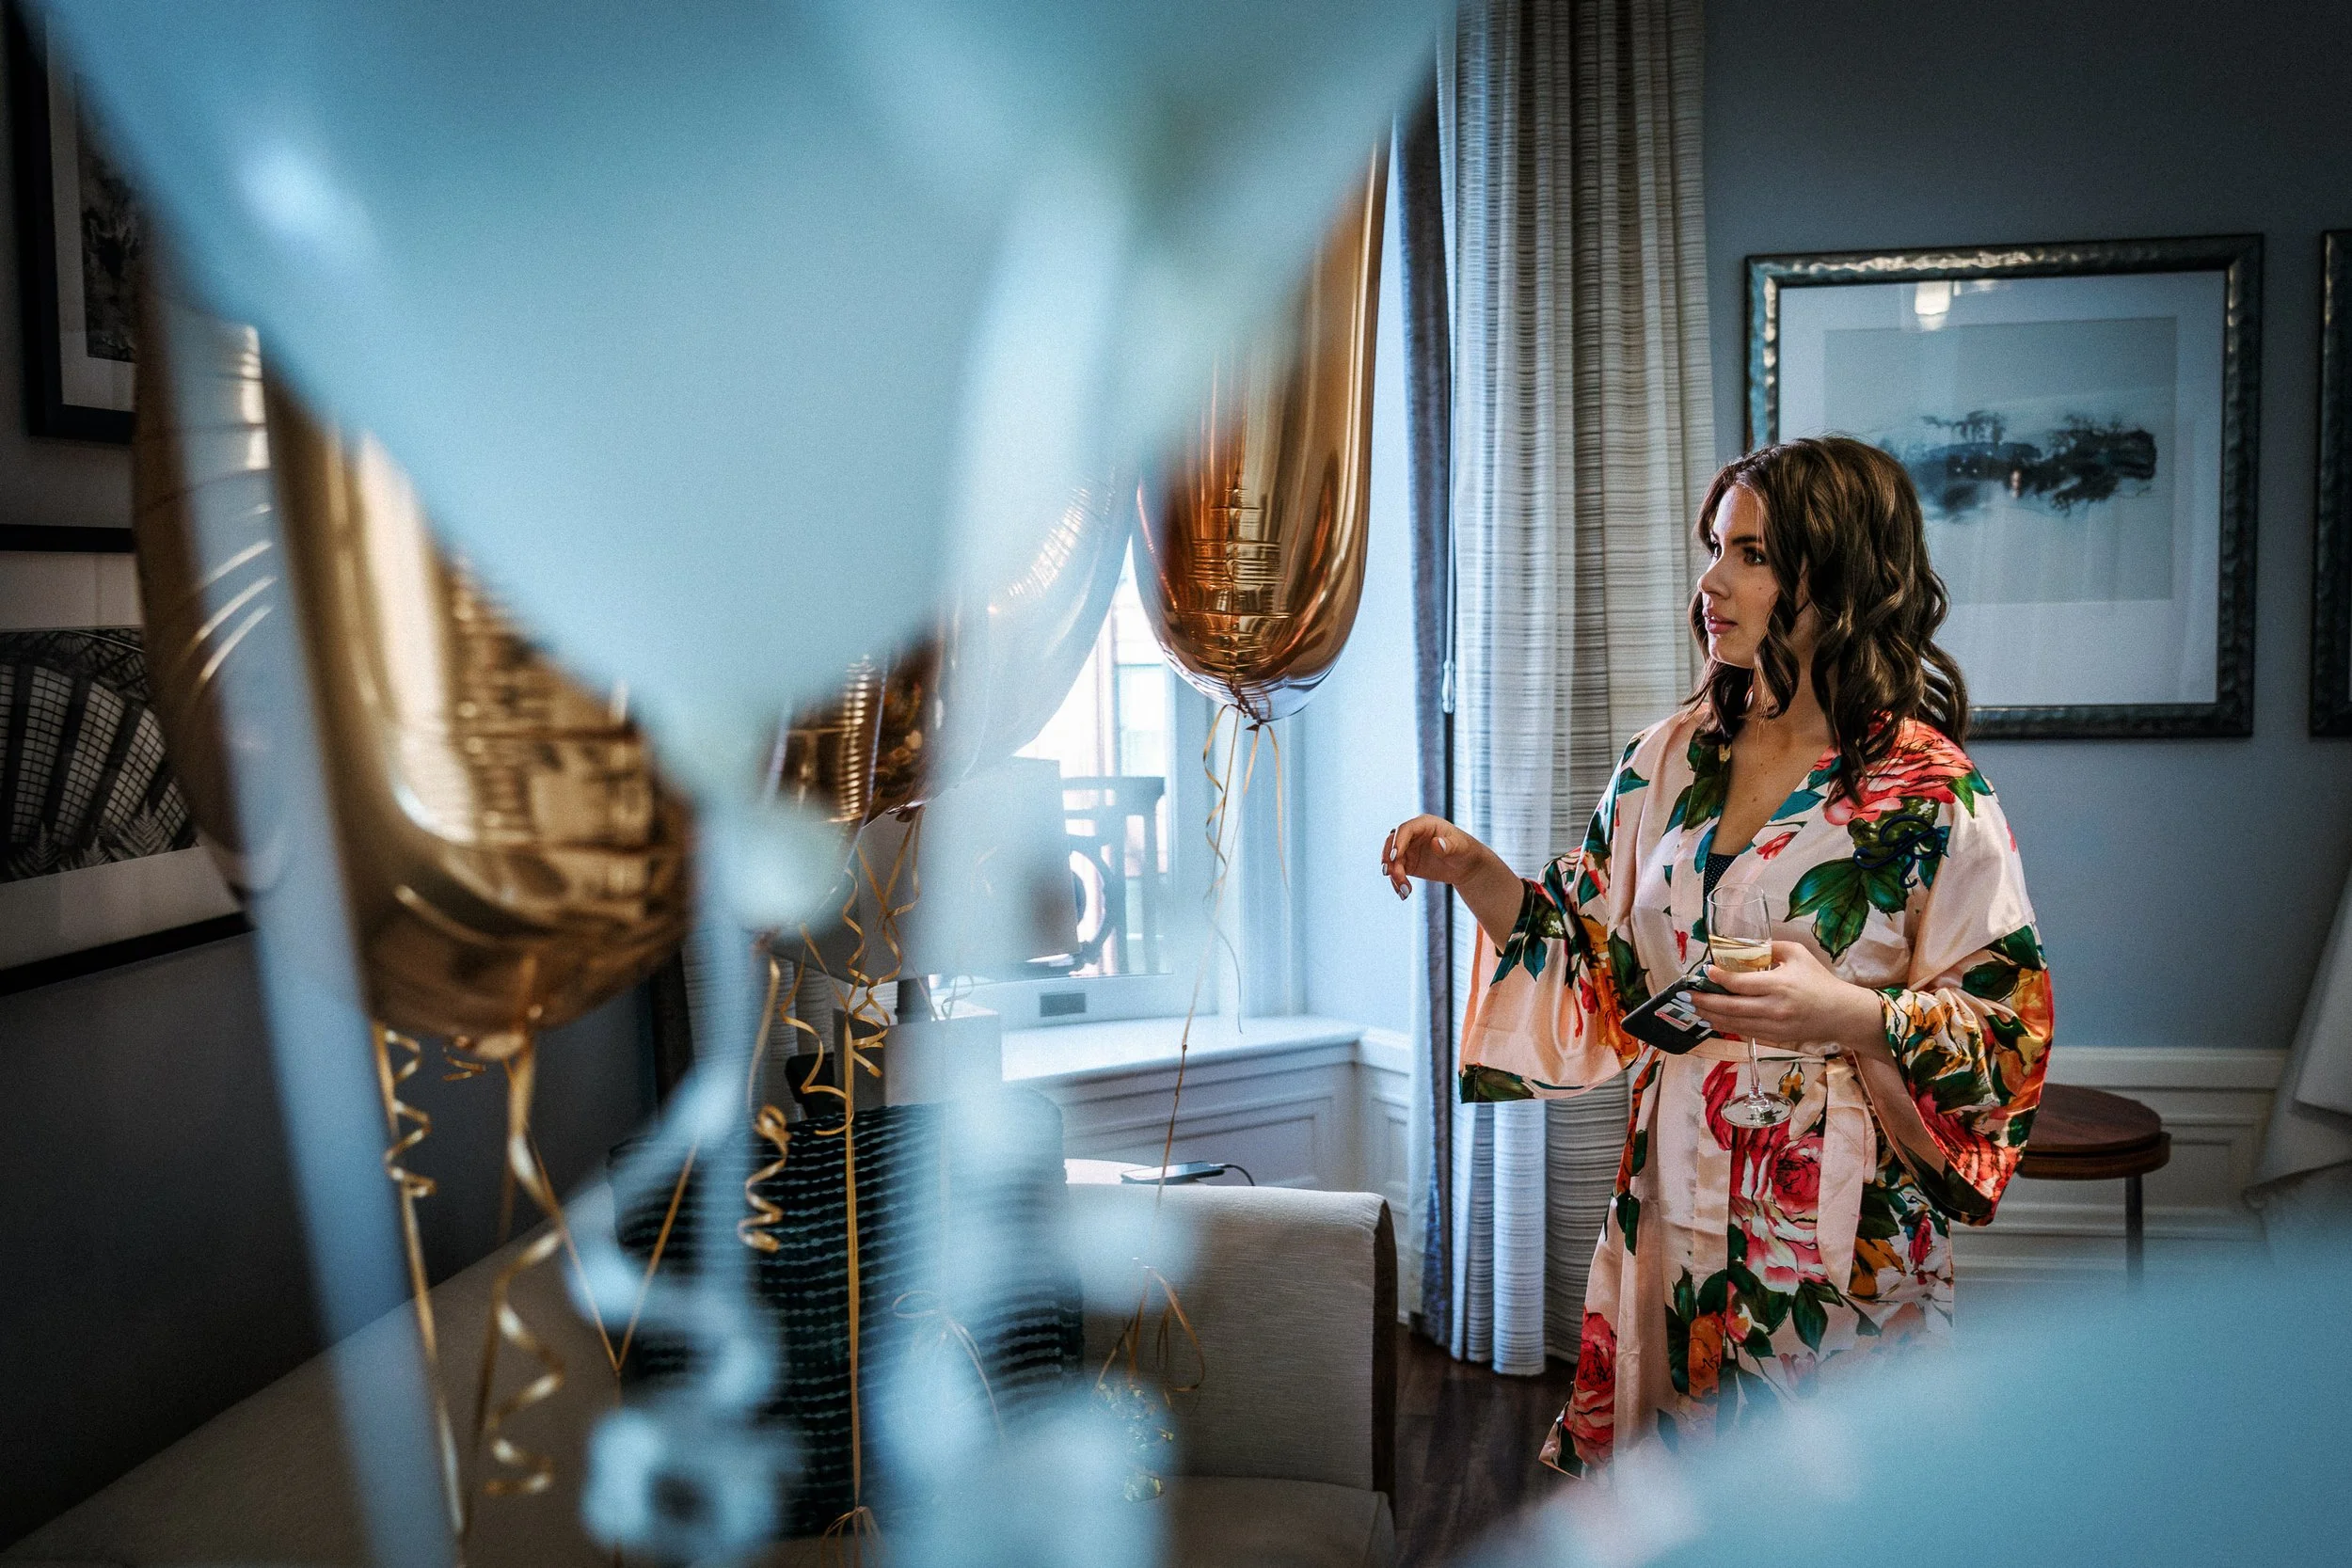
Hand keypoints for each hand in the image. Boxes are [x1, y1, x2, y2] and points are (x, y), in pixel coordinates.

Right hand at [1380, 815, 1526, 942]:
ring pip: (1391, 860)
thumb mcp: (1460, 847)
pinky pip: (1395, 872)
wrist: (1466, 866)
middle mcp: (1412, 835)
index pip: (1405, 829)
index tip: (1396, 857)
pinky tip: (1405, 894)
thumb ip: (1448, 845)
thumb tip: (1436, 843)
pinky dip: (1397, 883)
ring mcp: (1408, 849)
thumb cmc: (1465, 850)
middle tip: (1394, 876)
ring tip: (1405, 890)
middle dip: (1390, 860)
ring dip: (1393, 875)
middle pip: (1391, 843)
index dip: (1398, 842)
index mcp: (1424, 823)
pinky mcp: (1407, 864)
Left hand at [1688, 941, 1886, 1054]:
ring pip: (1735, 1024)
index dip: (1718, 978)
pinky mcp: (1776, 1038)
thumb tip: (1741, 946)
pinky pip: (1746, 1032)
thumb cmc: (1819, 980)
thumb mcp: (1797, 954)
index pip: (1740, 984)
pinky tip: (1716, 1019)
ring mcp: (1774, 1026)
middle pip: (1730, 1008)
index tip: (1705, 972)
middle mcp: (1774, 1008)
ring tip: (1697, 1008)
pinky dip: (1728, 1026)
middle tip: (1689, 995)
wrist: (1841, 1013)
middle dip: (1705, 1002)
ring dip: (1712, 1016)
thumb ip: (1769, 947)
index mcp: (1779, 984)